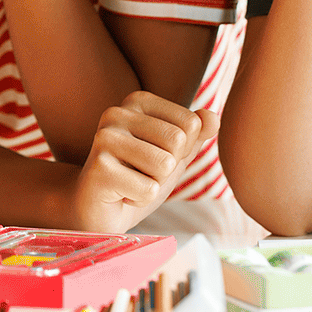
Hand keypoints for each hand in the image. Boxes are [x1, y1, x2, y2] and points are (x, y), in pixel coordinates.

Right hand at [68, 91, 217, 232]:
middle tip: (141, 173)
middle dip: (168, 168)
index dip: (182, 151)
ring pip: (164, 166)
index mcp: (137, 102)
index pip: (191, 124)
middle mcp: (116, 113)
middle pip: (179, 142)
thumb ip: (195, 134)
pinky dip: (140, 201)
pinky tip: (120, 195)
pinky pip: (148, 190)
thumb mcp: (173, 153)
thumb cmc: (138, 177)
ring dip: (154, 185)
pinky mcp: (99, 168)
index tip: (154, 157)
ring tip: (131, 183)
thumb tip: (213, 117)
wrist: (98, 209)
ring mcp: (104, 138)